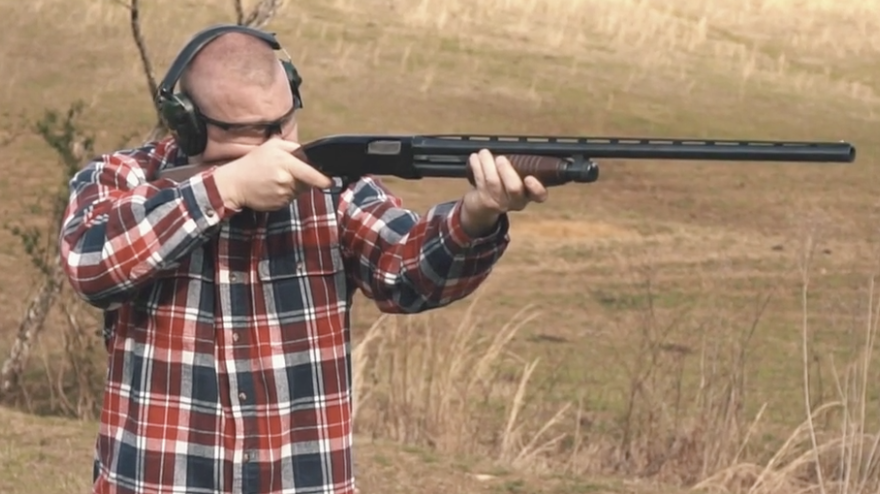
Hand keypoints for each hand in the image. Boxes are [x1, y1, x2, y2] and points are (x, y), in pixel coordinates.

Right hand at [212, 136, 332, 210]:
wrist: (234, 184)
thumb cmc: (253, 163)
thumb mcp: (272, 146)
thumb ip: (293, 147)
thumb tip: (310, 154)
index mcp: (285, 162)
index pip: (311, 173)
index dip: (322, 179)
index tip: (330, 182)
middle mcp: (286, 180)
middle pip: (307, 183)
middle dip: (305, 179)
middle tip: (289, 173)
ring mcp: (283, 194)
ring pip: (299, 191)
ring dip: (295, 186)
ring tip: (277, 179)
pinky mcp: (279, 204)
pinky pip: (291, 199)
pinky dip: (286, 194)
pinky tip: (273, 188)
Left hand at [460, 149, 547, 235]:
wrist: (483, 207)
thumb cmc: (503, 187)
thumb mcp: (516, 179)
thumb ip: (520, 167)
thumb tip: (517, 145)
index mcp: (529, 194)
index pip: (539, 195)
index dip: (536, 188)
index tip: (529, 178)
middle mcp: (516, 201)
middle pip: (514, 188)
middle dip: (506, 170)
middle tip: (501, 159)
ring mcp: (500, 202)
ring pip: (494, 183)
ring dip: (487, 164)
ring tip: (484, 153)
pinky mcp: (484, 200)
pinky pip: (480, 181)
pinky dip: (477, 166)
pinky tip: (475, 158)